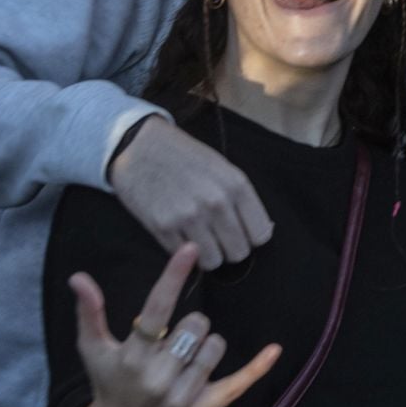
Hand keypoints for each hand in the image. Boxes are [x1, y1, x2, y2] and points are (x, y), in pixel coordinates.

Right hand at [72, 243, 282, 406]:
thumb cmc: (109, 384)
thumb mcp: (94, 350)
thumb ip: (90, 313)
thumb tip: (79, 278)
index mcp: (133, 357)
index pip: (156, 310)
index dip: (173, 277)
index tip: (189, 249)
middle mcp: (158, 377)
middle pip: (195, 326)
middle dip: (189, 326)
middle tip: (174, 339)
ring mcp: (182, 397)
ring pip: (214, 348)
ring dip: (205, 345)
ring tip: (185, 357)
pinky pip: (237, 385)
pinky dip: (257, 367)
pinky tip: (274, 350)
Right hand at [110, 116, 273, 268]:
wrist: (140, 145)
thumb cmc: (186, 156)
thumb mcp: (223, 168)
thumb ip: (243, 199)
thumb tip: (265, 232)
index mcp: (236, 185)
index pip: (261, 235)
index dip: (251, 237)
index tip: (240, 232)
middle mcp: (216, 202)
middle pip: (239, 252)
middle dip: (230, 248)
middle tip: (218, 237)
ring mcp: (189, 217)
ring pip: (213, 261)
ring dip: (208, 254)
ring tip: (200, 237)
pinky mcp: (163, 227)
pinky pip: (185, 257)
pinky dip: (184, 251)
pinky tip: (180, 233)